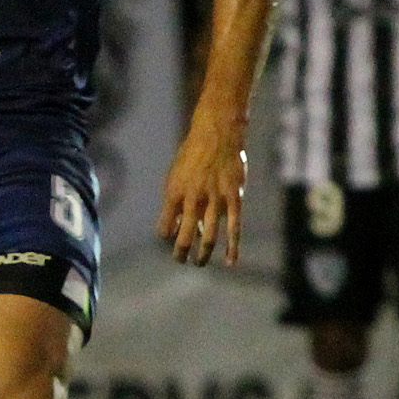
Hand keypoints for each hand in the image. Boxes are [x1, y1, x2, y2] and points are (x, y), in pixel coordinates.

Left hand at [157, 114, 245, 265]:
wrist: (216, 135)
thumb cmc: (192, 155)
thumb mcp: (175, 176)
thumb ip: (175, 201)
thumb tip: (176, 225)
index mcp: (173, 193)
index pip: (164, 227)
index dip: (166, 235)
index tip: (169, 238)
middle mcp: (192, 199)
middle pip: (184, 237)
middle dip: (181, 253)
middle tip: (181, 261)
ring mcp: (214, 200)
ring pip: (208, 237)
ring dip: (202, 254)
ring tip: (199, 263)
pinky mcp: (234, 198)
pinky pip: (234, 228)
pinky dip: (232, 248)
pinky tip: (231, 261)